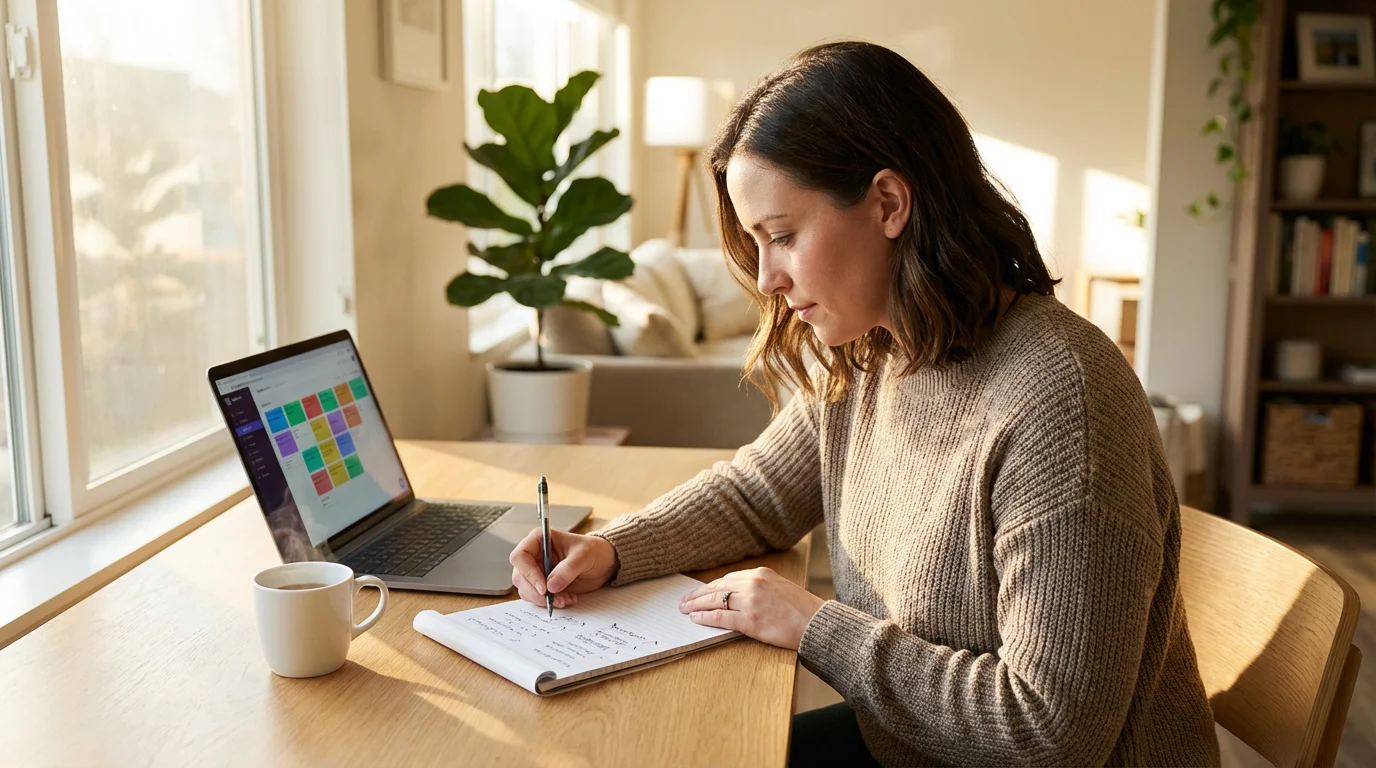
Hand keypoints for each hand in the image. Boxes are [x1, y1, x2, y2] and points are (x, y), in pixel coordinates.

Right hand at [509, 529, 617, 608]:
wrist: (604, 563)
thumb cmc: (594, 551)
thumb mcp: (583, 556)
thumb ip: (567, 569)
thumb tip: (551, 586)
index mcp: (539, 540)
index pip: (520, 556)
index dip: (528, 573)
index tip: (543, 587)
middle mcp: (534, 556)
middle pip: (520, 577)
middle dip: (536, 592)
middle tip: (553, 598)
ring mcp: (538, 572)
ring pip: (526, 590)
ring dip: (544, 599)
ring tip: (565, 599)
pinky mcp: (544, 586)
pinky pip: (537, 598)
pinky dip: (550, 602)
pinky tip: (568, 598)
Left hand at [678, 567, 825, 649]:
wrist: (817, 623)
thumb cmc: (801, 609)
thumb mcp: (779, 588)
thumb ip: (758, 588)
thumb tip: (735, 596)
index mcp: (760, 574)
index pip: (726, 579)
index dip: (709, 587)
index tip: (699, 591)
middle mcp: (753, 584)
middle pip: (717, 587)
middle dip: (698, 595)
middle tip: (684, 601)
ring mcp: (751, 602)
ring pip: (715, 601)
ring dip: (696, 605)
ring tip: (685, 610)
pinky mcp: (751, 620)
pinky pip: (720, 618)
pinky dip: (705, 618)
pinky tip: (696, 619)